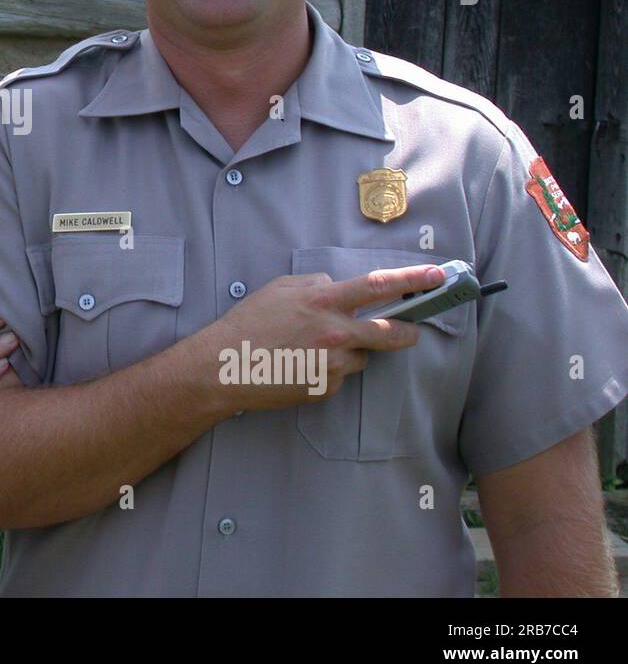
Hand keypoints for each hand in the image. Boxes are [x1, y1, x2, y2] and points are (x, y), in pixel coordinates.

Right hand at [202, 264, 445, 412]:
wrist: (227, 366)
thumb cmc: (248, 323)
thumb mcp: (279, 289)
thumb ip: (313, 284)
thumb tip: (335, 286)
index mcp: (323, 301)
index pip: (378, 286)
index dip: (413, 280)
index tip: (437, 276)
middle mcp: (335, 332)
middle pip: (391, 332)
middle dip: (408, 331)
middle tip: (410, 331)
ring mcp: (334, 363)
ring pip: (362, 355)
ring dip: (351, 351)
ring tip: (315, 350)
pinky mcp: (328, 387)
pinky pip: (341, 374)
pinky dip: (330, 369)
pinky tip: (302, 365)